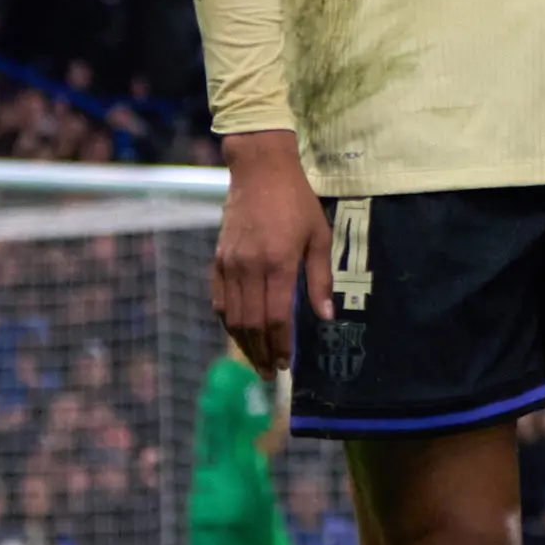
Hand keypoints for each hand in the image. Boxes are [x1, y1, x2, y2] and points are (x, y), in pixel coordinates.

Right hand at [213, 130, 331, 375]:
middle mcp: (250, 267)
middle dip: (262, 352)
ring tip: (256, 361)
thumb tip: (326, 316)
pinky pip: (219, 300)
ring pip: (232, 317)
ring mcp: (229, 264)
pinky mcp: (217, 260)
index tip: (287, 363)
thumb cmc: (297, 202)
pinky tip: (239, 335)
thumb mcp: (319, 237)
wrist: (259, 171)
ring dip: (244, 344)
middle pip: (252, 324)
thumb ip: (320, 279)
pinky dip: (228, 322)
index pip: (277, 317)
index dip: (281, 345)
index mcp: (278, 263)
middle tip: (270, 372)